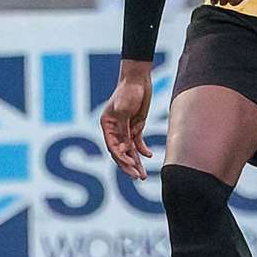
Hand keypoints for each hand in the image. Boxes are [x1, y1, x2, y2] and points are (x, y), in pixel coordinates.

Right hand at [100, 62, 153, 179]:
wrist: (138, 79)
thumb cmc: (128, 90)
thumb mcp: (124, 108)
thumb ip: (124, 127)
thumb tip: (125, 146)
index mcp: (107, 125)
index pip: (113, 147)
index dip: (121, 158)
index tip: (131, 164)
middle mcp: (115, 130)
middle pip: (121, 152)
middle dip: (128, 166)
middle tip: (137, 176)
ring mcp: (125, 129)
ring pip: (130, 150)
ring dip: (136, 162)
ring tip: (142, 176)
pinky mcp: (135, 126)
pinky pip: (138, 143)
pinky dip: (143, 150)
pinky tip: (149, 156)